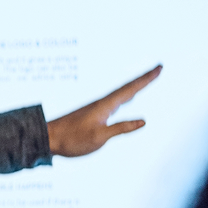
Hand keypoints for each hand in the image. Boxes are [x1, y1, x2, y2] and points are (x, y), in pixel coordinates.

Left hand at [46, 65, 161, 156]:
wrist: (48, 138)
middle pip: (127, 88)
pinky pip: (115, 102)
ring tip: (147, 80)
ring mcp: (97, 108)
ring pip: (121, 94)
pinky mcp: (92, 114)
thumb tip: (144, 121)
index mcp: (105, 106)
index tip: (159, 68)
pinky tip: (126, 99)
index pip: (130, 89)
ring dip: (135, 87)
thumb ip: (121, 128)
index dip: (146, 79)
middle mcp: (102, 103)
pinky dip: (125, 97)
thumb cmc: (72, 139)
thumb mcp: (99, 137)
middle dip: (144, 79)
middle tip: (158, 68)